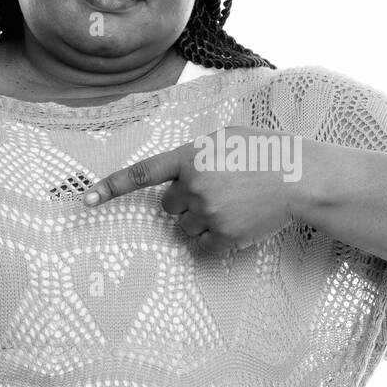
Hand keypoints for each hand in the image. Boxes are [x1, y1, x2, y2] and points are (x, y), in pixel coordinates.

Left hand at [83, 126, 307, 253]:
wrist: (299, 177)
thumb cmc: (265, 153)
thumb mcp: (225, 140)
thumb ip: (195, 156)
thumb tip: (178, 178)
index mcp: (191, 157)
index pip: (142, 174)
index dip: (112, 187)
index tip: (87, 200)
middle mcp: (194, 186)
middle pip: (168, 206)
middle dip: (185, 201)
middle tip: (219, 190)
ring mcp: (209, 213)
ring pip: (184, 227)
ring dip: (200, 220)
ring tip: (233, 205)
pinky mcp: (225, 236)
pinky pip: (201, 247)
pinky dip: (211, 241)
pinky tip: (233, 224)